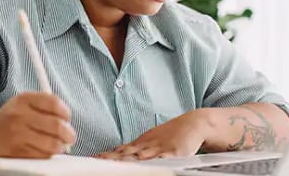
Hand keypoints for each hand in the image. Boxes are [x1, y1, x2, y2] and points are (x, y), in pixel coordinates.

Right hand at [0, 92, 75, 157]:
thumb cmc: (12, 117)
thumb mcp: (25, 102)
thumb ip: (46, 104)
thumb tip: (68, 120)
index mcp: (24, 99)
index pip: (54, 103)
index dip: (65, 112)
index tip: (67, 118)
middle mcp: (19, 115)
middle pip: (56, 125)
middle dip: (68, 133)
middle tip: (70, 137)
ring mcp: (16, 135)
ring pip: (51, 143)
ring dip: (60, 146)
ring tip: (60, 145)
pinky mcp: (15, 152)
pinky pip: (41, 155)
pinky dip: (48, 154)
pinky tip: (47, 151)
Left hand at [96, 109, 210, 159]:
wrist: (193, 124)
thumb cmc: (172, 134)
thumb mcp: (151, 140)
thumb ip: (135, 149)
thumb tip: (116, 154)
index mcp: (142, 143)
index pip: (121, 150)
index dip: (108, 155)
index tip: (95, 159)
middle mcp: (148, 145)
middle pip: (126, 154)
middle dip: (112, 159)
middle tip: (99, 162)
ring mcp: (160, 148)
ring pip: (140, 156)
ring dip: (126, 160)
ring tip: (113, 164)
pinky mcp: (174, 153)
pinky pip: (161, 158)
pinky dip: (152, 161)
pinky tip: (143, 164)